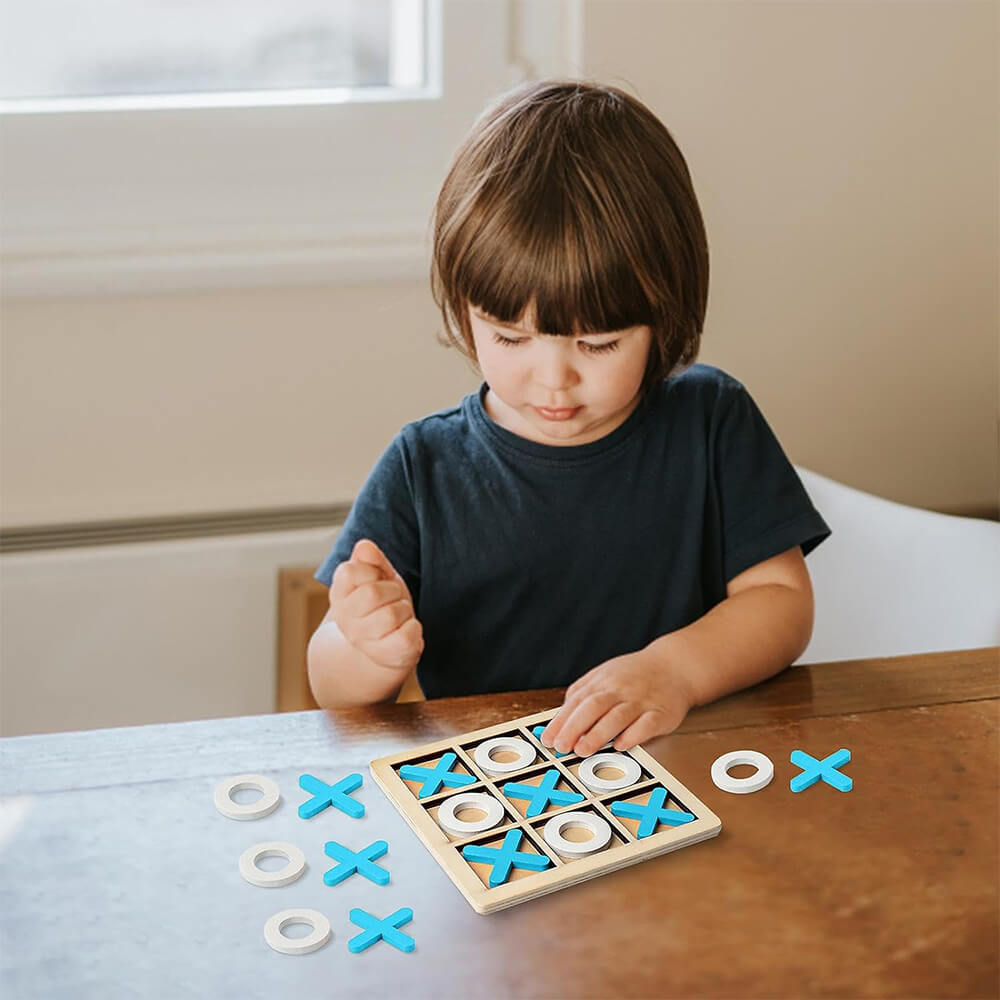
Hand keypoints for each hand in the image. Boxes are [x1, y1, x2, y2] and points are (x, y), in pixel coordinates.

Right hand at [329, 539, 423, 671]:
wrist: (383, 646)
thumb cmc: (382, 603)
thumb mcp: (378, 576)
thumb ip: (372, 560)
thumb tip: (365, 546)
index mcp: (339, 594)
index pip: (350, 571)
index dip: (372, 571)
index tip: (376, 580)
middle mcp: (345, 619)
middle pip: (372, 593)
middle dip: (392, 590)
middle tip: (392, 598)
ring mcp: (363, 640)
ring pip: (392, 614)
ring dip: (404, 609)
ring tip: (398, 614)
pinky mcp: (385, 654)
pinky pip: (406, 635)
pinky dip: (414, 627)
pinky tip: (406, 628)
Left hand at [539, 647, 693, 755]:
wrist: (674, 666)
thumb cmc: (634, 675)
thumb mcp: (605, 675)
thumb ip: (583, 693)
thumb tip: (561, 716)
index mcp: (603, 681)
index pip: (577, 701)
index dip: (561, 720)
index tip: (548, 738)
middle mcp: (620, 689)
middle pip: (594, 707)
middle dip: (575, 727)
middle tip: (562, 746)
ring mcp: (641, 701)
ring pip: (617, 716)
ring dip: (598, 734)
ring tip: (583, 750)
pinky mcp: (661, 713)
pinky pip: (646, 725)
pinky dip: (632, 735)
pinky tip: (620, 746)